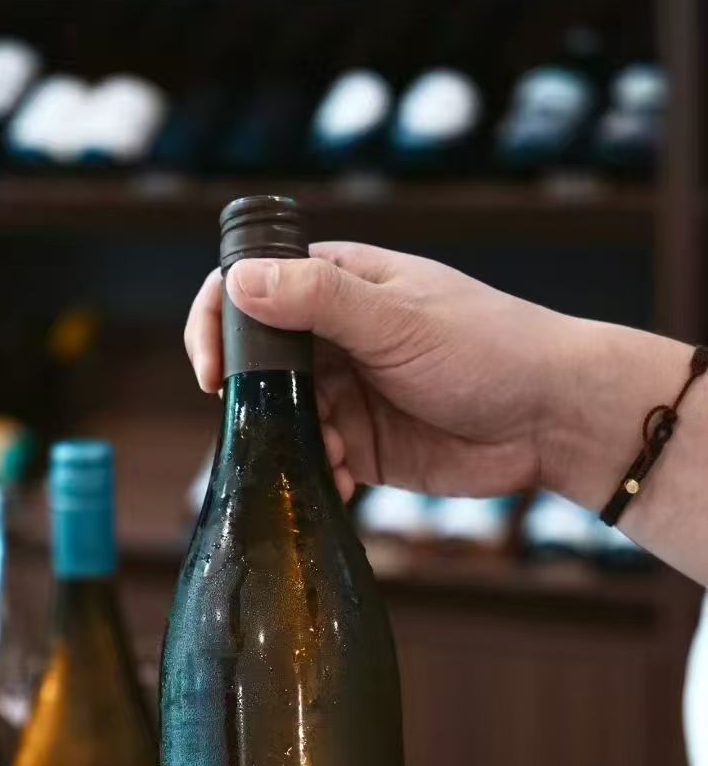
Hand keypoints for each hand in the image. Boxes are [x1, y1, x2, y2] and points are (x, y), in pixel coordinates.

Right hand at [184, 244, 589, 502]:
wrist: (553, 418)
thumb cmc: (490, 348)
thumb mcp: (397, 320)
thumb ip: (317, 301)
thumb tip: (239, 282)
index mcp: (339, 284)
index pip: (251, 288)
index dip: (218, 324)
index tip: (213, 373)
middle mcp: (334, 336)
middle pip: (257, 363)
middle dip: (250, 400)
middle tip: (260, 428)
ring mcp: (346, 393)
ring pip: (281, 420)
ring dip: (289, 444)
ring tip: (333, 456)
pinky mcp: (361, 445)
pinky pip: (314, 461)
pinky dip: (315, 475)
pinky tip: (343, 483)